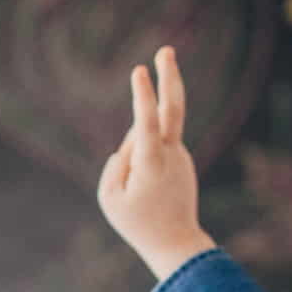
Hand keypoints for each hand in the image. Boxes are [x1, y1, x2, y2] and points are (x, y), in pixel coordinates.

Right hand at [97, 47, 218, 280]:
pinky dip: (142, 158)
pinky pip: (153, 148)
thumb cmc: (137, 223)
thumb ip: (116, 162)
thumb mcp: (110, 197)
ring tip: (141, 195)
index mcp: (153, 164)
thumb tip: (132, 140)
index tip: (139, 70)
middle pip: (172, 108)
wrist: (176, 243)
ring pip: (150, 137)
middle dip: (169, 77)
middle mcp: (172, 154)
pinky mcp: (181, 159)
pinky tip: (148, 191)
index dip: (142, 96)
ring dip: (135, 155)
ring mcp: (180, 155)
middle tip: (166, 49)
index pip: (147, 123)